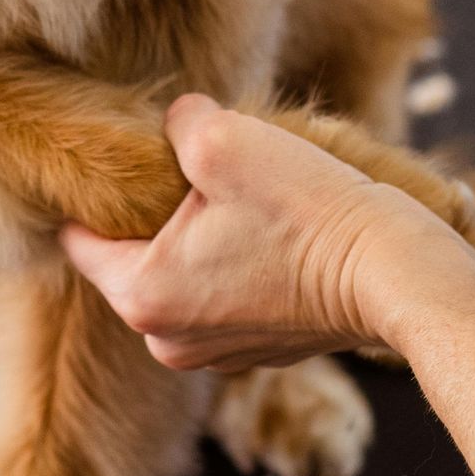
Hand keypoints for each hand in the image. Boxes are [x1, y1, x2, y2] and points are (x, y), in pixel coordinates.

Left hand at [61, 94, 420, 371]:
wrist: (395, 274)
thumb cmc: (307, 210)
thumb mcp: (224, 137)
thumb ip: (176, 121)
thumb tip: (175, 121)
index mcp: (141, 298)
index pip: (80, 238)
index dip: (99, 189)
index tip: (127, 156)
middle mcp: (168, 341)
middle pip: (133, 255)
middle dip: (156, 210)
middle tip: (198, 168)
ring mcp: (216, 353)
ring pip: (181, 272)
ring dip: (200, 234)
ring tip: (244, 196)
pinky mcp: (261, 349)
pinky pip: (224, 292)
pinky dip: (237, 259)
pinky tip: (273, 228)